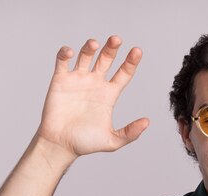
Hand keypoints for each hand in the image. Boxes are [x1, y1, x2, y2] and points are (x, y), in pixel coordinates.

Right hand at [36, 35, 148, 158]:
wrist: (60, 145)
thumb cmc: (85, 143)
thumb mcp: (112, 141)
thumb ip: (130, 133)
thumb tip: (147, 122)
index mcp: (109, 95)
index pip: (123, 73)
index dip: (131, 62)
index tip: (137, 51)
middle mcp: (95, 83)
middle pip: (106, 59)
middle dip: (112, 48)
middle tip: (117, 39)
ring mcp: (78, 80)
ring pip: (86, 56)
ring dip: (90, 47)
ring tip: (95, 44)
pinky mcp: (60, 80)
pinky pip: (63, 62)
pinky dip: (65, 53)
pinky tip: (69, 52)